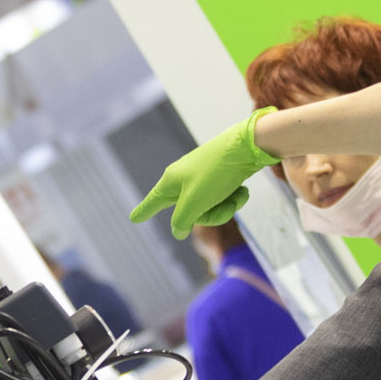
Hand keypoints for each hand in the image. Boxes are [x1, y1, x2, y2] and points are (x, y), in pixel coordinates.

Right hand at [130, 108, 279, 238]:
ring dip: (227, 206)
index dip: (144, 211)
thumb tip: (178, 232)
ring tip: (238, 194)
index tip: (134, 219)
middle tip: (225, 206)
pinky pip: (223, 197)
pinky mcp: (219, 176)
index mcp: (172, 181)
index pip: (154, 201)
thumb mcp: (196, 201)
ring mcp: (202, 177)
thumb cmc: (217, 173)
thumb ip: (182, 219)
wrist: (247, 147)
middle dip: (212, 215)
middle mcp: (184, 178)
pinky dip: (234, 197)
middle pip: (192, 213)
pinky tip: (243, 190)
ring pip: (211, 207)